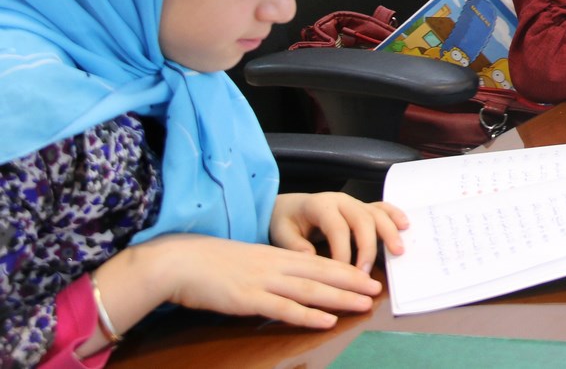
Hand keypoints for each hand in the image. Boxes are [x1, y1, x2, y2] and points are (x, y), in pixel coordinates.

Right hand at [89, 232, 383, 345]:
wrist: (178, 262)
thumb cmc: (209, 263)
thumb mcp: (246, 261)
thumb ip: (269, 270)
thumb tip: (286, 282)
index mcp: (276, 255)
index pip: (319, 261)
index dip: (345, 268)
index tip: (366, 275)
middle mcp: (276, 265)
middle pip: (323, 272)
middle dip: (352, 281)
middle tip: (377, 289)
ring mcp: (264, 281)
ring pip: (311, 289)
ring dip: (340, 297)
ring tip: (364, 302)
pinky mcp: (249, 299)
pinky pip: (284, 308)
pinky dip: (308, 315)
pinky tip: (327, 320)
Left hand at [270, 193, 406, 273]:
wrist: (290, 206)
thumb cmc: (286, 222)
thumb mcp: (281, 233)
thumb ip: (295, 246)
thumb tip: (312, 260)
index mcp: (320, 205)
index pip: (337, 227)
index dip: (343, 251)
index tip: (345, 274)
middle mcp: (341, 200)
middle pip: (362, 220)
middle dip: (368, 247)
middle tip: (366, 273)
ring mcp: (354, 202)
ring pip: (376, 214)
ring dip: (388, 232)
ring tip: (398, 251)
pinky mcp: (362, 206)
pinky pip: (382, 208)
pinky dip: (395, 215)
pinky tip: (405, 226)